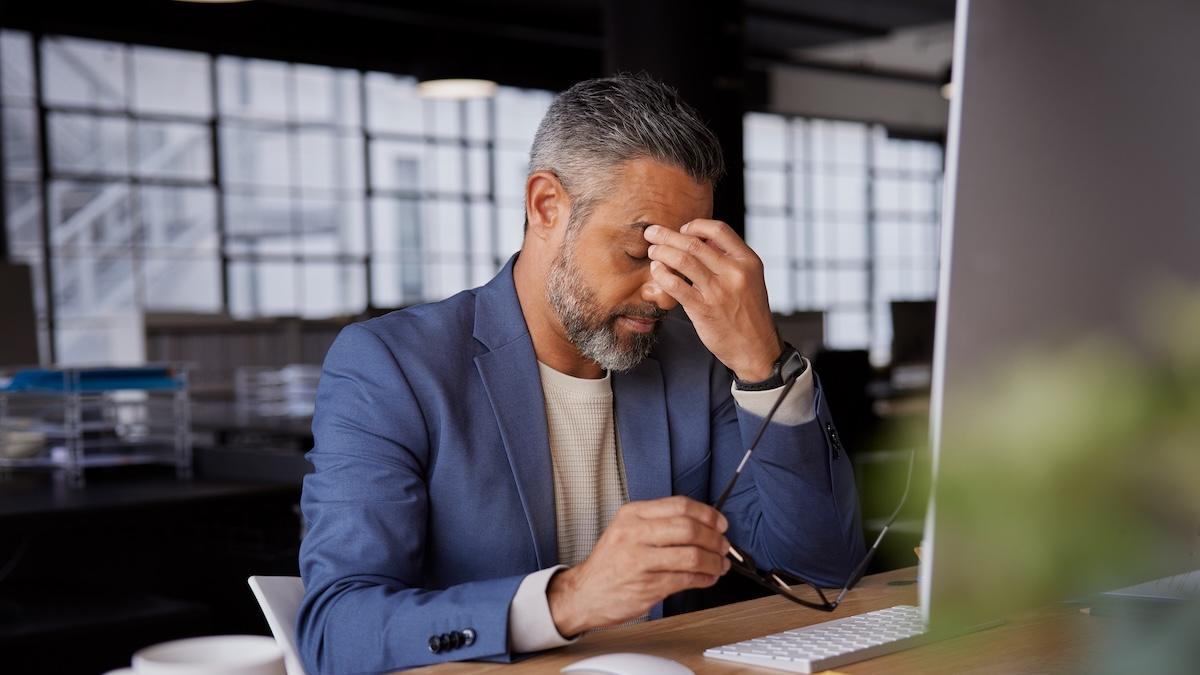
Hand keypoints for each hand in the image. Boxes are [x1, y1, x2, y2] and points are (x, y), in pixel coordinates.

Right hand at [547, 496, 730, 635]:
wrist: (584, 593)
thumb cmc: (610, 563)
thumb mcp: (626, 529)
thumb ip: (658, 523)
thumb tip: (702, 523)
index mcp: (632, 514)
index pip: (680, 505)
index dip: (707, 514)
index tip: (720, 523)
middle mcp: (635, 534)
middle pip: (689, 528)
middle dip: (715, 538)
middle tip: (724, 545)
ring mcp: (640, 561)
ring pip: (692, 555)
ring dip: (714, 561)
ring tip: (720, 564)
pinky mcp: (647, 586)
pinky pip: (687, 579)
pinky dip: (705, 579)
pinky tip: (708, 578)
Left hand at [644, 220, 781, 380]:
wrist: (756, 349)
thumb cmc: (749, 313)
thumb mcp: (749, 280)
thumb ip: (728, 259)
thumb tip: (700, 239)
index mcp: (748, 261)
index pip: (719, 230)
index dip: (696, 225)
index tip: (682, 230)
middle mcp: (735, 273)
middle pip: (694, 243)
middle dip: (667, 235)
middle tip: (651, 233)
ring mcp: (719, 291)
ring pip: (683, 260)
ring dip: (662, 252)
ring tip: (652, 251)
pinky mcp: (704, 309)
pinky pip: (676, 285)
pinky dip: (662, 274)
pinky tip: (656, 271)